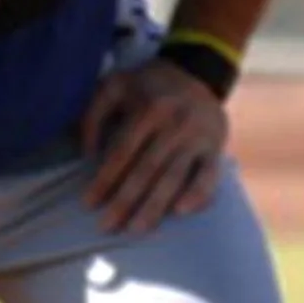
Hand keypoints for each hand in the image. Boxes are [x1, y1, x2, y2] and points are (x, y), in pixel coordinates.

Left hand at [77, 53, 228, 235]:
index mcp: (149, 108)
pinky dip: (198, 194)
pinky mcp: (216, 148)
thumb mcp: (114, 86)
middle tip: (106, 226)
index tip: (88, 203)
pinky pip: (209, 175)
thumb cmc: (147, 86)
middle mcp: (176, 123)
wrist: (197, 73)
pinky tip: (181, 212)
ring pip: (174, 177)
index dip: (105, 179)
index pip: (123, 150)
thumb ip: (93, 114)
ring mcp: (198, 137)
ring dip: (155, 206)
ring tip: (136, 229)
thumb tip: (87, 153)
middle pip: (147, 169)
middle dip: (125, 200)